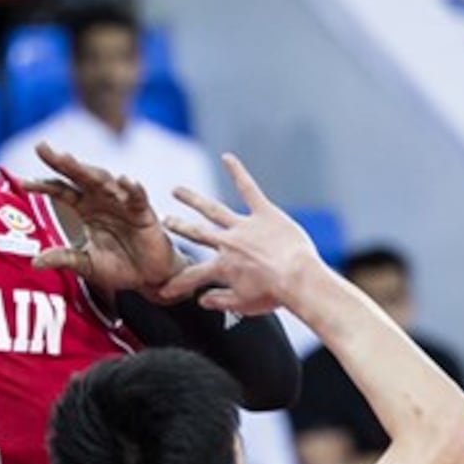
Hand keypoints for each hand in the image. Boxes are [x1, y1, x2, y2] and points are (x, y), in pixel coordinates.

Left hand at [25, 141, 182, 294]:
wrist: (149, 278)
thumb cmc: (118, 267)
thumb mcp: (86, 264)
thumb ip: (64, 259)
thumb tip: (34, 262)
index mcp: (85, 208)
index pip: (61, 191)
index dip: (43, 186)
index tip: (23, 182)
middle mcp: (101, 199)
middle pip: (79, 176)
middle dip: (62, 161)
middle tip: (42, 148)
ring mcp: (122, 203)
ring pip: (104, 181)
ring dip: (89, 171)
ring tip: (70, 160)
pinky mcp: (144, 212)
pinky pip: (137, 197)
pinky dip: (131, 188)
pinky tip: (123, 180)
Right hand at [157, 154, 322, 317]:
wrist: (298, 278)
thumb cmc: (275, 294)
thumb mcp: (244, 304)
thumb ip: (220, 301)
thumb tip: (202, 301)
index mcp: (223, 267)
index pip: (193, 275)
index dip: (177, 283)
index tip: (164, 288)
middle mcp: (228, 243)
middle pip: (197, 233)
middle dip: (180, 227)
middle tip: (166, 221)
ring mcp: (244, 226)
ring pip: (212, 209)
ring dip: (192, 199)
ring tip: (177, 190)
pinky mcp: (264, 213)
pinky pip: (248, 189)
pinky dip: (237, 173)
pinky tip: (227, 158)